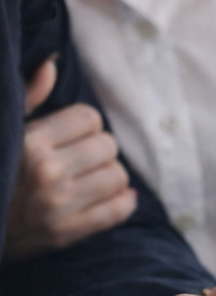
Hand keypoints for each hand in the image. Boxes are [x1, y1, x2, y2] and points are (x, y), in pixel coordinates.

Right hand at [6, 59, 135, 257]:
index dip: (85, 124)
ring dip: (110, 175)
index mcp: (30, 142)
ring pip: (117, 177)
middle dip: (99, 149)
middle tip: (82, 157)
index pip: (90, 118)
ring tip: (91, 176)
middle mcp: (47, 173)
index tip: (74, 134)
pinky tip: (117, 195)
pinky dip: (124, 201)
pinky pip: (117, 211)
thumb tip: (52, 63)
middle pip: (108, 146)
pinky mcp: (66, 233)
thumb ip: (29, 97)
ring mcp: (58, 206)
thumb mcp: (5, 128)